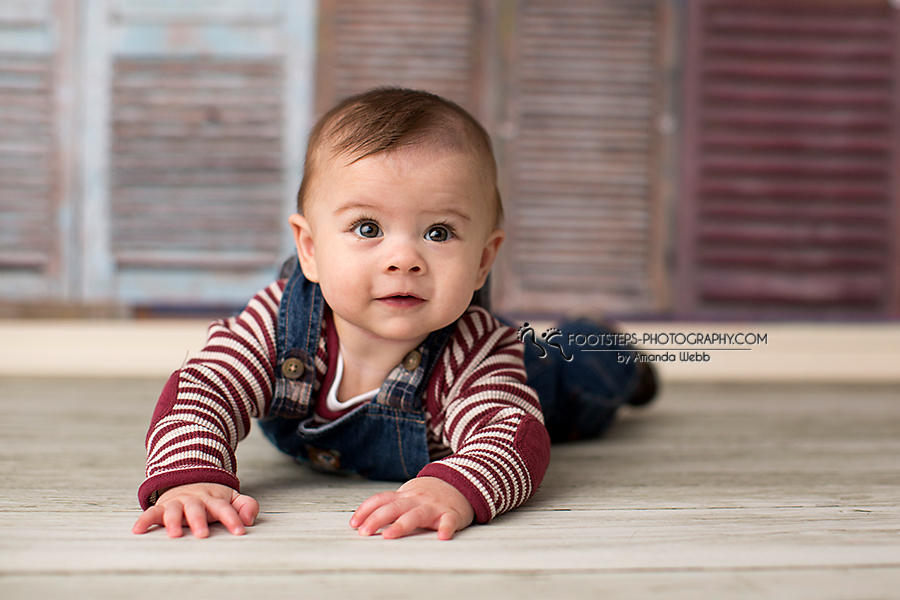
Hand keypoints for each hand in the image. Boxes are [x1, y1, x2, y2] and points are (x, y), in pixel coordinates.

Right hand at [132, 482, 258, 537]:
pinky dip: (144, 520)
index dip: (233, 518)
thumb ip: (245, 506)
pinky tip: (138, 530)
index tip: (240, 531)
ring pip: (174, 510)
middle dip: (199, 521)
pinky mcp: (162, 507)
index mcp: (213, 499)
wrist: (188, 480)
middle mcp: (195, 500)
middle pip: (197, 508)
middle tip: (203, 535)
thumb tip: (250, 519)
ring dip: (173, 521)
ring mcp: (178, 503)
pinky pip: (151, 512)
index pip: (224, 508)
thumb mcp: (232, 498)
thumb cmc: (212, 498)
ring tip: (175, 534)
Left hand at [350, 476, 474, 539]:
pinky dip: (446, 528)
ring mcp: (434, 506)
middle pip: (394, 508)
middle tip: (364, 532)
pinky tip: (442, 537)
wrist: (460, 482)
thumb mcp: (408, 495)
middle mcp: (416, 499)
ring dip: (402, 525)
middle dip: (377, 519)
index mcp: (404, 496)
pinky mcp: (452, 514)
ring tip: (389, 535)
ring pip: (416, 514)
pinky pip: (449, 521)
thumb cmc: (428, 495)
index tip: (353, 524)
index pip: (381, 500)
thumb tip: (362, 522)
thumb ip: (390, 506)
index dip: (365, 510)